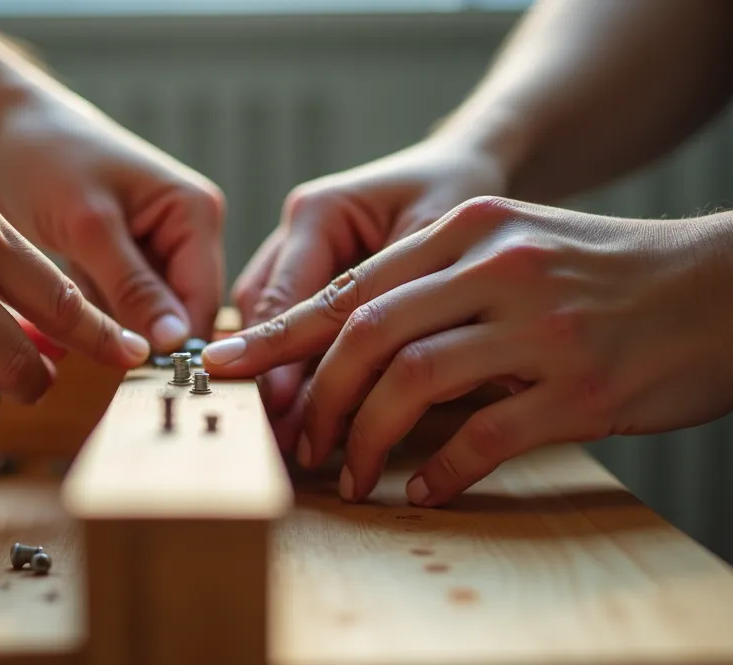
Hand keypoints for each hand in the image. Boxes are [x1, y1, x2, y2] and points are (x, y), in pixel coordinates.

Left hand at [0, 91, 224, 350]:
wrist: (2, 125)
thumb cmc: (46, 157)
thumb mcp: (89, 225)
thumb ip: (133, 286)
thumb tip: (175, 344)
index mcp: (196, 213)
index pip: (203, 300)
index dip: (178, 345)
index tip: (139, 380)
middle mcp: (186, 232)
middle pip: (180, 313)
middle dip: (142, 338)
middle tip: (94, 357)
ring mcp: (155, 248)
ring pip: (148, 317)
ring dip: (115, 331)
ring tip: (73, 325)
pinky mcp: (123, 261)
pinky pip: (121, 308)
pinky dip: (96, 317)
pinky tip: (64, 314)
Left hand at [207, 196, 732, 504]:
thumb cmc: (613, 274)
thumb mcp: (522, 246)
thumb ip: (442, 281)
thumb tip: (351, 344)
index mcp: (472, 228)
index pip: (352, 285)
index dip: (280, 334)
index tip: (225, 367)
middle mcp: (497, 265)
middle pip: (364, 331)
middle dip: (313, 396)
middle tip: (295, 442)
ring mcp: (539, 325)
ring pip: (409, 381)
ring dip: (362, 438)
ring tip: (348, 473)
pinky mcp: (579, 386)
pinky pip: (481, 437)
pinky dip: (438, 471)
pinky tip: (423, 491)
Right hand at [220, 138, 506, 448]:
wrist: (465, 161)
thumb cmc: (460, 192)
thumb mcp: (442, 244)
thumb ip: (408, 305)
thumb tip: (386, 378)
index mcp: (320, 212)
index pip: (290, 298)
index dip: (282, 358)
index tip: (279, 410)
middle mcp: (297, 228)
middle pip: (267, 312)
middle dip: (272, 375)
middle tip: (277, 435)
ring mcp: (298, 248)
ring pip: (270, 319)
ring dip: (280, 374)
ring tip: (288, 434)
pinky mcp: (312, 268)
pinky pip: (294, 319)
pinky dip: (300, 361)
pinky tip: (308, 408)